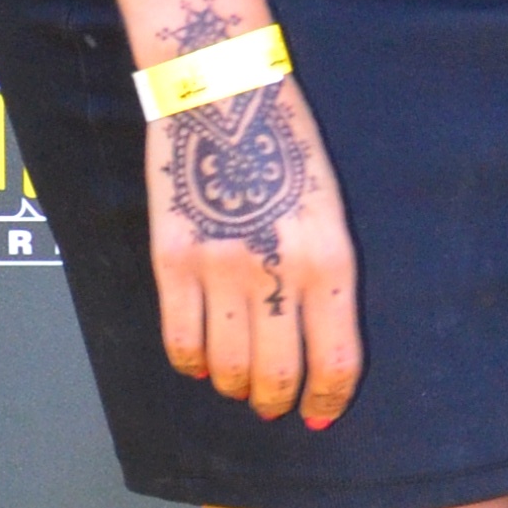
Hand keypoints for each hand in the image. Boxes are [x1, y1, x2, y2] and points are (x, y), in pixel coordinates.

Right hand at [144, 31, 361, 420]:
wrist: (222, 91)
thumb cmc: (285, 142)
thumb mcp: (330, 209)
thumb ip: (325, 275)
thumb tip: (314, 338)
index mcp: (329, 259)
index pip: (336, 361)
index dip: (330, 401)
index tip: (322, 416)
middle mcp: (277, 272)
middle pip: (279, 374)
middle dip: (279, 402)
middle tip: (276, 407)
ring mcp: (220, 269)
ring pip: (228, 367)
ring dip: (237, 388)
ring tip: (239, 385)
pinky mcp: (172, 260)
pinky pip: (179, 339)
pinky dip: (192, 364)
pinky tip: (201, 363)